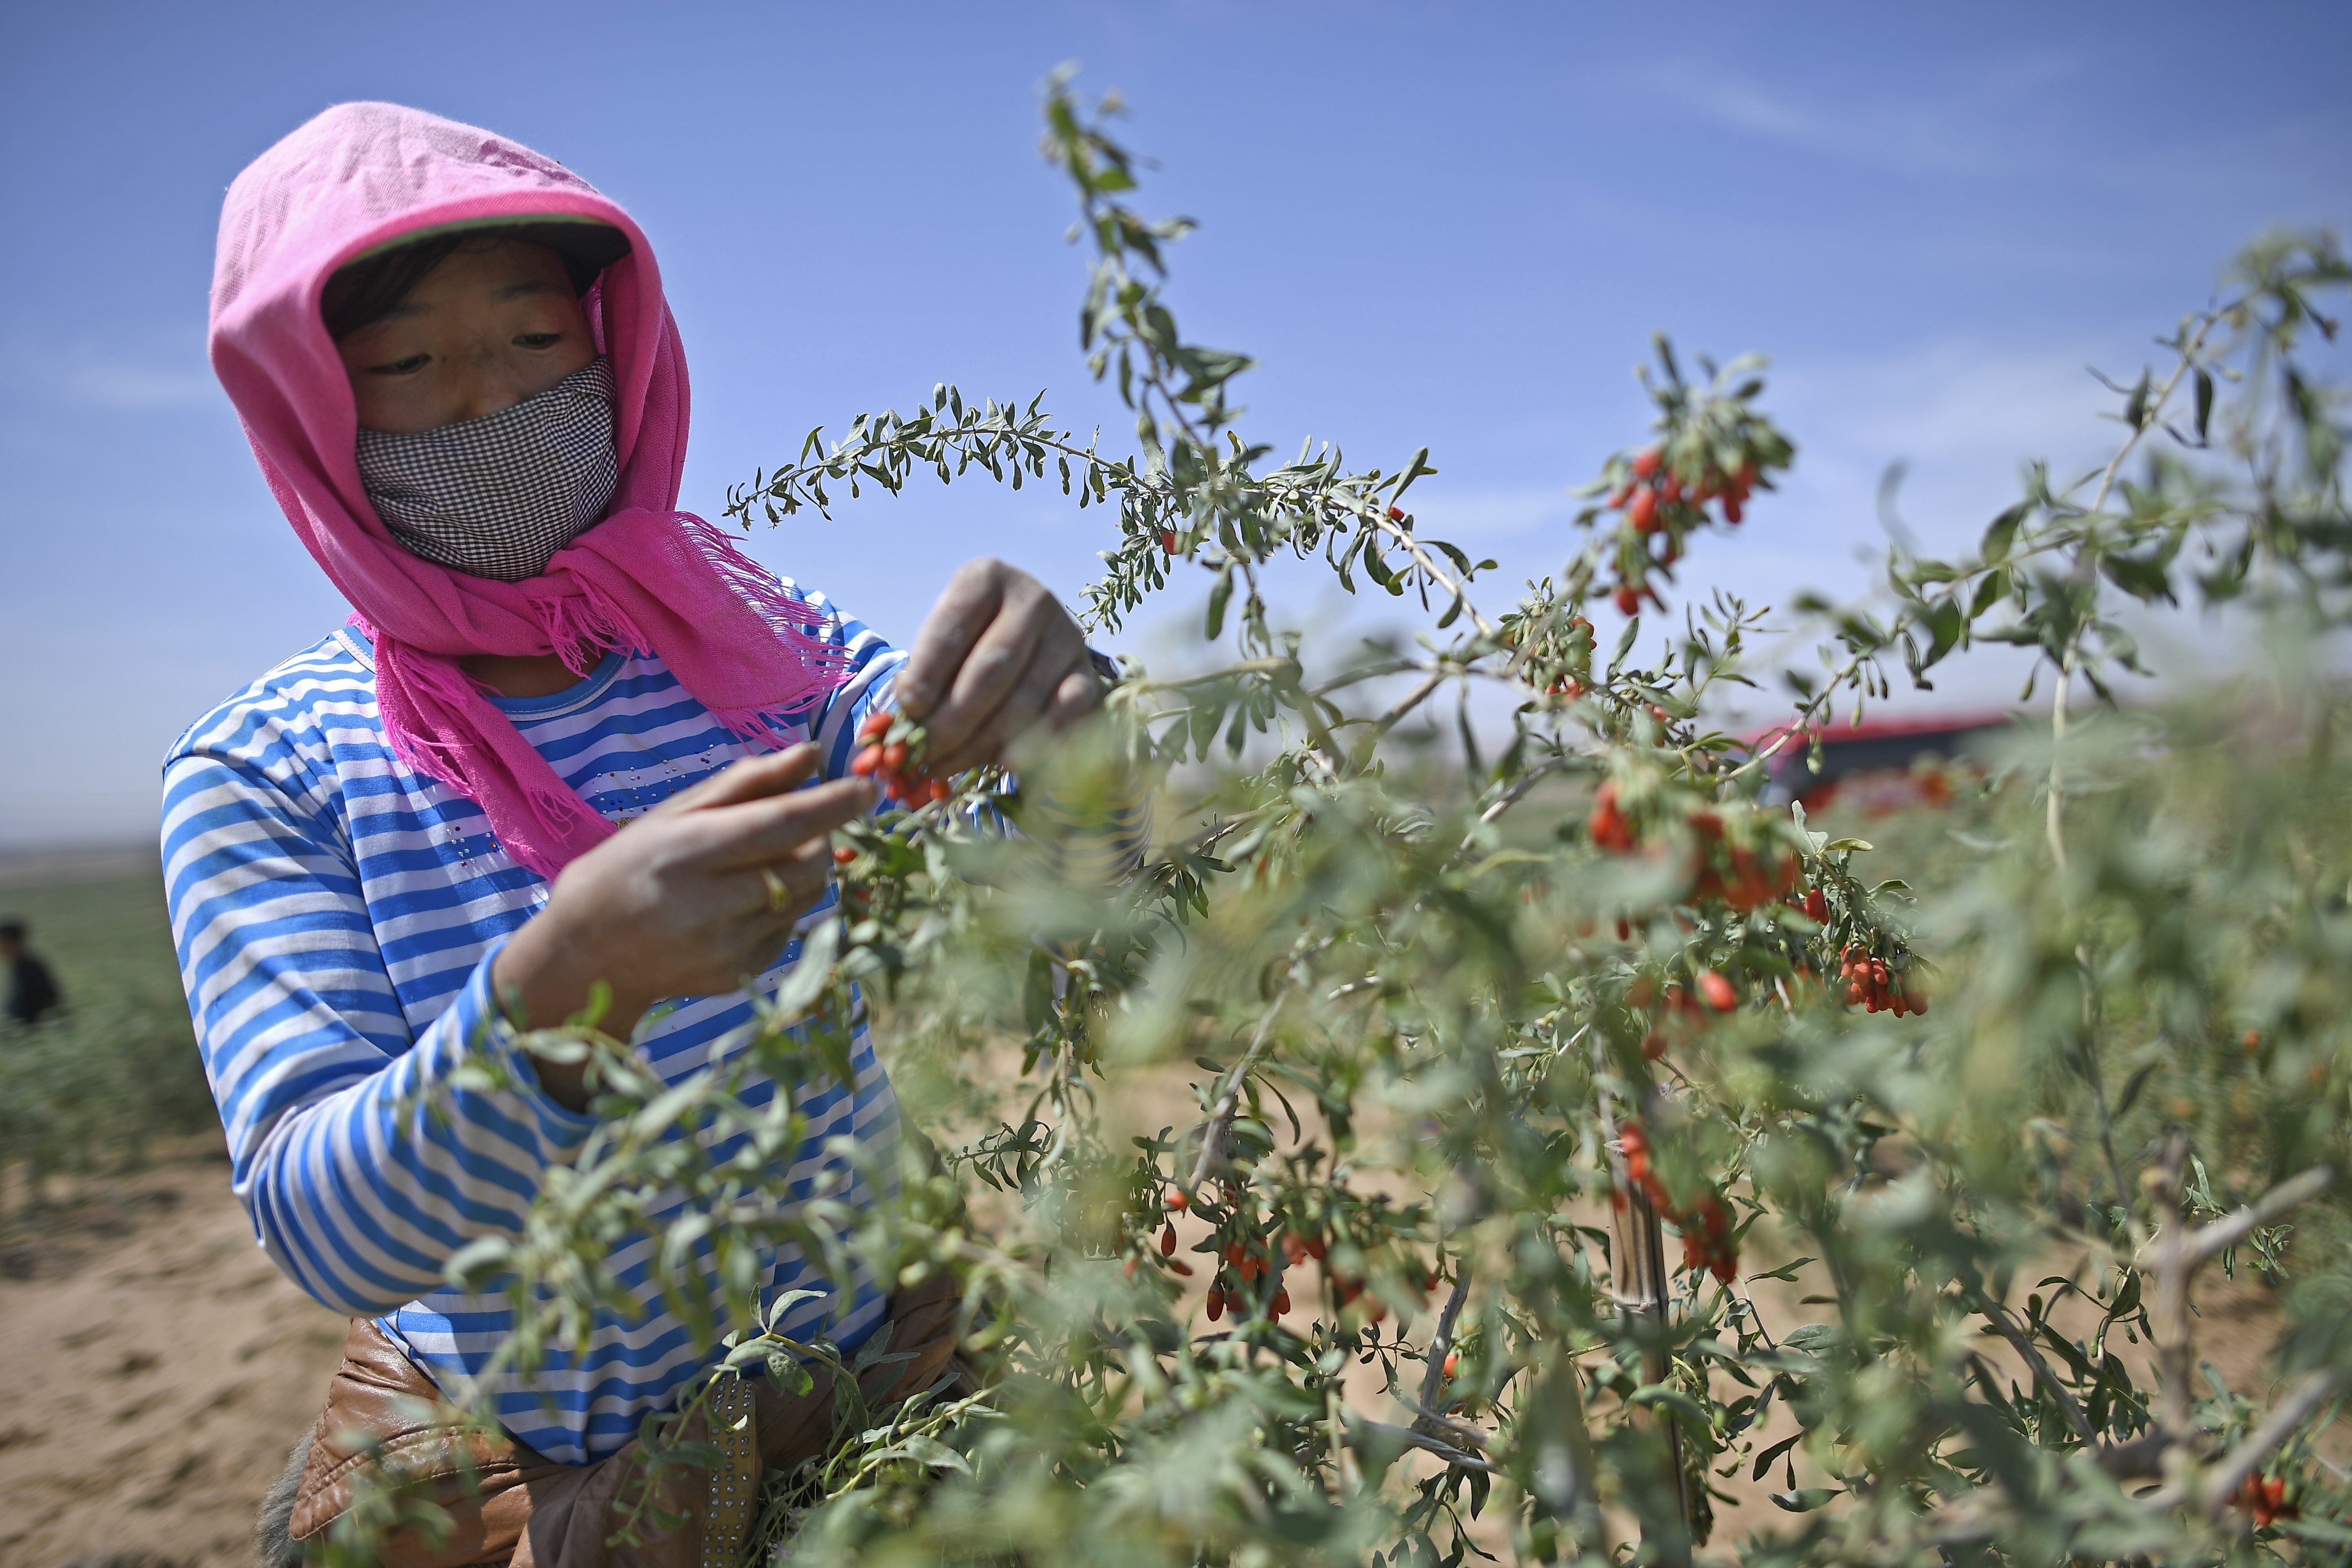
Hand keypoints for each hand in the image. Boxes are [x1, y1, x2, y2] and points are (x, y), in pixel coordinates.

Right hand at [491, 745, 873, 1108]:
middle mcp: (707, 905)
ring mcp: (725, 948)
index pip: (781, 824)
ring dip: (803, 872)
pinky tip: (741, 904)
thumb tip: (813, 755)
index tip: (869, 787)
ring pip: (805, 898)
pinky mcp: (737, 976)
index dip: (832, 805)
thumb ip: (747, 782)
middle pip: (806, 865)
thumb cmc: (633, 865)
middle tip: (804, 825)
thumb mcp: (676, 814)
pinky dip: (783, 908)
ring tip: (757, 864)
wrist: (587, 953)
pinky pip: (790, 931)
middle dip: (821, 838)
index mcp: (687, 852)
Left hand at [896, 558, 1100, 774]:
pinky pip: (1065, 713)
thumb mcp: (940, 648)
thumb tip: (900, 725)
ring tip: (950, 765)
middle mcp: (1033, 599)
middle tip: (926, 751)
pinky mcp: (1089, 674)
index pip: (953, 625)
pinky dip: (1037, 742)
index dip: (928, 671)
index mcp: (987, 578)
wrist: (1027, 644)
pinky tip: (1007, 763)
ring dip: (984, 739)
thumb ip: (922, 679)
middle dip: (954, 716)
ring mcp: (1067, 636)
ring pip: (1025, 697)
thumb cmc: (968, 646)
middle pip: (992, 667)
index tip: (909, 708)